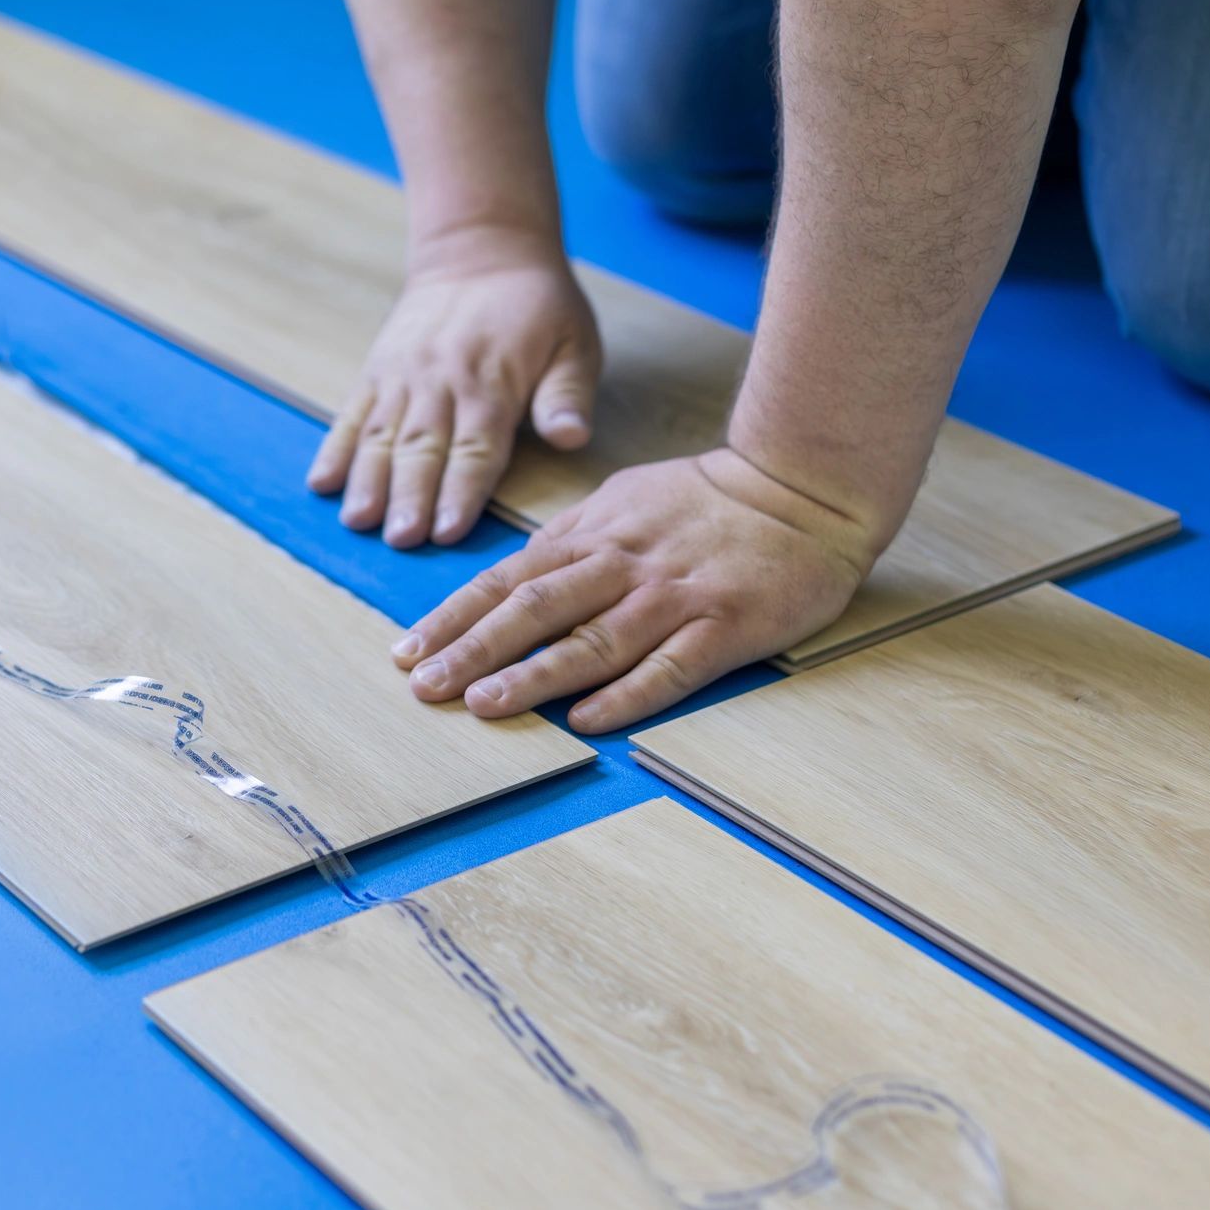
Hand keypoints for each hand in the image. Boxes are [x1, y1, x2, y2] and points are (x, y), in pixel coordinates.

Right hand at [308, 227, 601, 548]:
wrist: (481, 247)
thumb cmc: (538, 305)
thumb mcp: (573, 341)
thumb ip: (567, 393)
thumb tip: (571, 437)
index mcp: (492, 383)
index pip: (476, 448)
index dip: (461, 492)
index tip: (449, 531)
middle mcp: (440, 382)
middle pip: (423, 448)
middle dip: (409, 496)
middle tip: (399, 539)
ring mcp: (402, 376)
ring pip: (382, 435)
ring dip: (368, 481)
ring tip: (357, 520)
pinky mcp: (377, 370)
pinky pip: (353, 414)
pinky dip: (336, 449)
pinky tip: (321, 483)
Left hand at [393, 448, 878, 732]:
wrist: (802, 487)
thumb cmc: (707, 500)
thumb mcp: (623, 500)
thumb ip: (571, 541)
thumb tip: (513, 579)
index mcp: (592, 535)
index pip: (506, 580)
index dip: (453, 618)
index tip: (407, 652)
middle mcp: (622, 565)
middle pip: (533, 609)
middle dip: (472, 650)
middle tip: (424, 687)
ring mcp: (673, 597)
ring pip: (591, 640)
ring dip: (533, 675)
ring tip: (484, 705)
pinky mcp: (724, 626)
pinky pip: (669, 668)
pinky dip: (626, 695)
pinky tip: (587, 721)